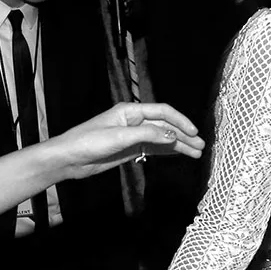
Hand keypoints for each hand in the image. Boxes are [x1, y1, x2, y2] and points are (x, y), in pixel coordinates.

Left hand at [52, 103, 203, 179]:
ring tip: (196, 153)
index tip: (194, 133)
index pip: (162, 112)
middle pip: (165, 126)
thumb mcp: (120, 137)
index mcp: (130, 111)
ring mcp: (132, 136)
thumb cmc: (89, 141)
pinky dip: (167, 151)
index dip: (180, 121)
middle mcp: (133, 121)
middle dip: (183, 135)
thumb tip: (172, 136)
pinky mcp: (129, 149)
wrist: (69, 159)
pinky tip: (179, 154)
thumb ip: (147, 136)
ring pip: (161, 139)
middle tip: (201, 147)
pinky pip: (153, 149)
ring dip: (178, 145)